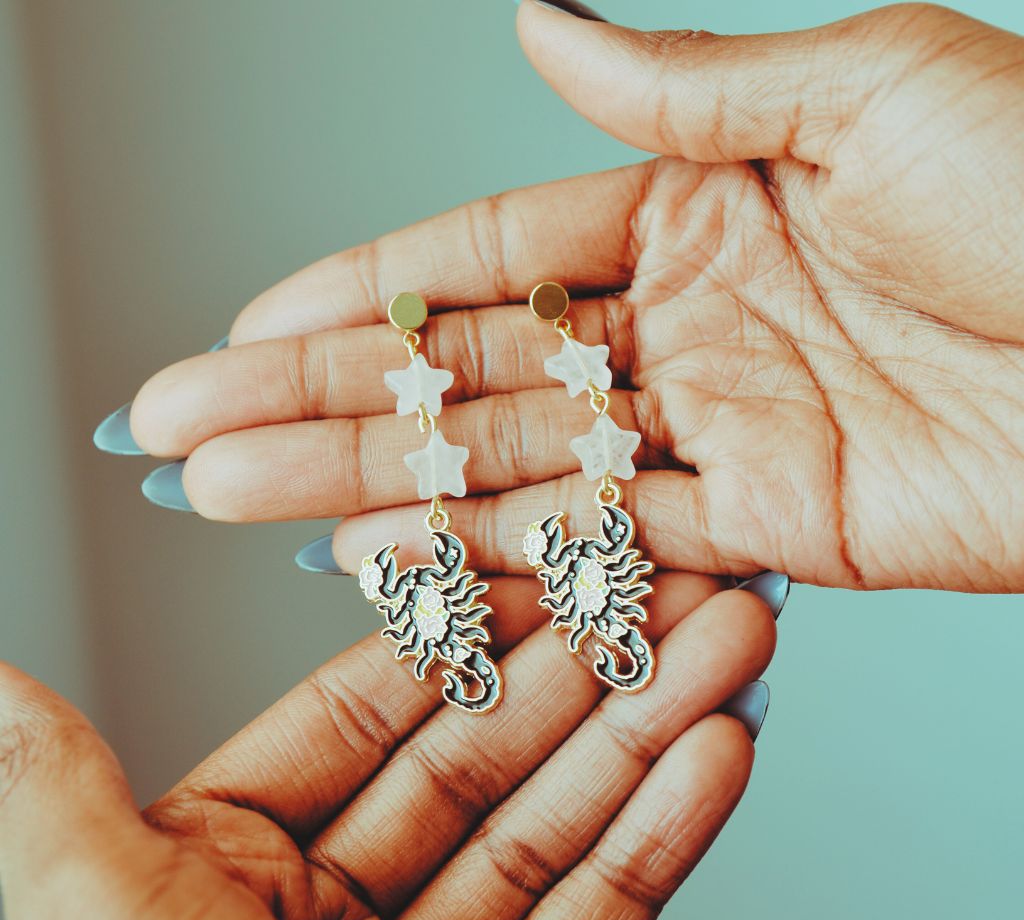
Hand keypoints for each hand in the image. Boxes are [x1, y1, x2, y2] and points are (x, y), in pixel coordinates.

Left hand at [0, 578, 773, 919]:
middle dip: (587, 675)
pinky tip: (716, 757)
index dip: (460, 636)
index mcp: (226, 869)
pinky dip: (661, 842)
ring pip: (554, 836)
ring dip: (649, 737)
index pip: (365, 717)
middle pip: (482, 764)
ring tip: (725, 650)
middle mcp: (332, 918)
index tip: (540, 569)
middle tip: (671, 593)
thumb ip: (56, 790)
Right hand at [121, 3, 1023, 593]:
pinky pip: (602, 542)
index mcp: (695, 207)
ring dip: (369, 484)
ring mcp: (712, 433)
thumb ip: (681, 87)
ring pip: (506, 466)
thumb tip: (537, 23)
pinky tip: (386, 555)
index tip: (246, 326)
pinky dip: (493, 551)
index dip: (359, 292)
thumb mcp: (862, 86)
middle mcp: (683, 324)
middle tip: (189, 433)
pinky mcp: (762, 529)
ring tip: (242, 498)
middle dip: (315, 402)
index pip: (483, 254)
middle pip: (462, 372)